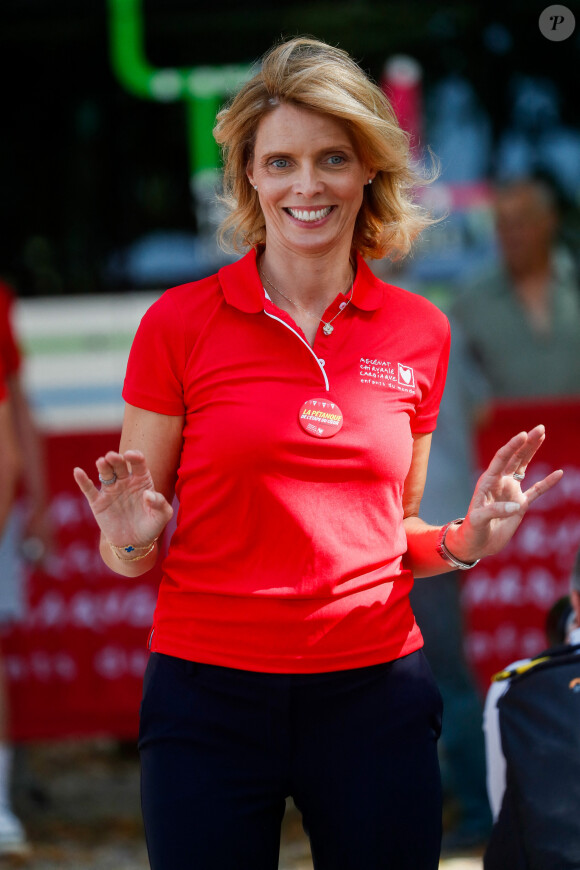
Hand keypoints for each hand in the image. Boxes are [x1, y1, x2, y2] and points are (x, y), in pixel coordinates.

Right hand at [73, 450, 172, 548]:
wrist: (134, 544)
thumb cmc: (150, 527)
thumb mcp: (162, 516)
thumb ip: (160, 503)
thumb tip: (148, 494)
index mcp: (141, 480)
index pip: (138, 463)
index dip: (134, 456)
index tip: (131, 456)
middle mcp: (125, 481)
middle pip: (119, 465)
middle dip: (116, 459)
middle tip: (113, 457)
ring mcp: (111, 490)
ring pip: (105, 473)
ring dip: (103, 466)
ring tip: (101, 462)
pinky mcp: (98, 502)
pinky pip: (89, 489)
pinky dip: (83, 480)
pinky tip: (78, 471)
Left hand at [447, 425, 562, 561]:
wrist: (476, 544)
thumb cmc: (472, 530)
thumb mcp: (478, 520)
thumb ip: (494, 511)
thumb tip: (516, 506)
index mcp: (487, 482)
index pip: (501, 459)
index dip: (511, 447)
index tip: (523, 435)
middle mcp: (499, 482)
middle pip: (514, 457)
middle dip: (527, 443)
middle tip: (540, 428)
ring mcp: (510, 492)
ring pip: (524, 467)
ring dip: (533, 452)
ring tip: (543, 435)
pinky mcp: (520, 504)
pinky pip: (536, 490)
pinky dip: (547, 483)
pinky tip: (558, 473)